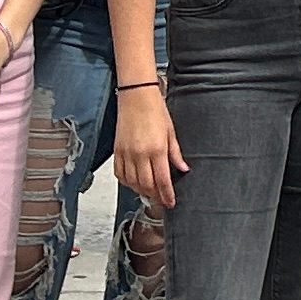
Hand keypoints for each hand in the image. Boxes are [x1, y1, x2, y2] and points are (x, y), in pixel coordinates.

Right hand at [118, 82, 187, 211]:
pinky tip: (134, 182)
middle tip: (161, 200)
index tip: (170, 202)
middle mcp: (140, 154)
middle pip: (146, 185)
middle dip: (155, 196)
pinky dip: (127, 182)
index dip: (167, 195)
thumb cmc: (155, 109)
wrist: (136, 96)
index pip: (162, 180)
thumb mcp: (171, 132)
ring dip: (141, 191)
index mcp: (157, 149)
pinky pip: (120, 174)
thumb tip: (183, 168)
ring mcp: (126, 153)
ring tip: (150, 192)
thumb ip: (176, 154)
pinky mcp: (117, 151)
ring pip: (132, 183)